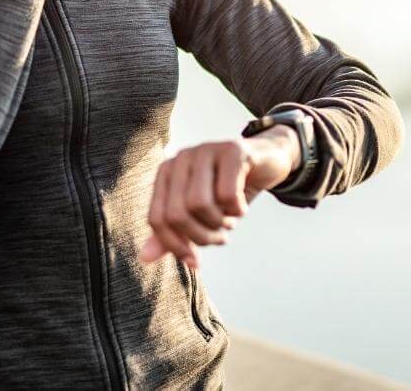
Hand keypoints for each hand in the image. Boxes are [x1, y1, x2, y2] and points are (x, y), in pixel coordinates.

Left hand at [137, 131, 299, 269]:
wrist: (265, 162)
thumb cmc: (227, 191)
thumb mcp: (198, 215)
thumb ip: (172, 234)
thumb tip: (144, 257)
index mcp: (166, 171)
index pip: (157, 218)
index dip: (175, 246)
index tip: (195, 261)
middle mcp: (181, 157)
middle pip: (177, 214)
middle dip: (201, 237)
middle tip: (220, 238)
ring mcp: (205, 150)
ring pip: (200, 204)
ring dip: (220, 224)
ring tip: (229, 221)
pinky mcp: (232, 150)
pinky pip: (228, 194)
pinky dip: (238, 210)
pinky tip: (242, 206)